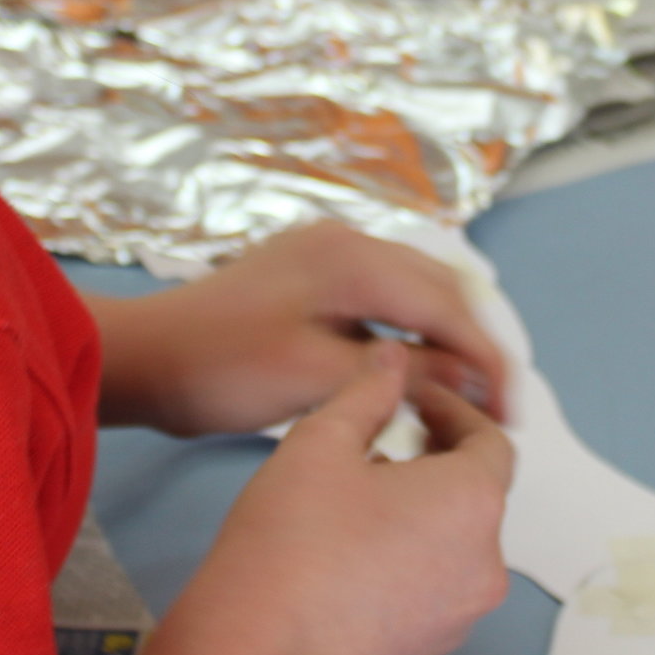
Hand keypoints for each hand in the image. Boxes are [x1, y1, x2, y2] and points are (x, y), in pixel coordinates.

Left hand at [92, 220, 508, 436]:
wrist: (144, 358)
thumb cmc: (218, 370)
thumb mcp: (316, 380)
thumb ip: (400, 374)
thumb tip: (470, 373)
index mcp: (352, 259)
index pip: (448, 304)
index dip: (487, 358)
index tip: (510, 411)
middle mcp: (345, 243)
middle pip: (439, 289)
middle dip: (473, 346)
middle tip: (497, 409)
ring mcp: (325, 255)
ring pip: (413, 293)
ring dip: (443, 340)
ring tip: (464, 398)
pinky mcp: (309, 276)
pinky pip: (381, 300)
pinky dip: (408, 336)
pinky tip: (412, 378)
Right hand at [169, 343, 514, 654]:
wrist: (253, 647)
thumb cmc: (288, 546)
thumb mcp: (323, 440)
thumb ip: (368, 391)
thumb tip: (391, 363)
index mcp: (471, 502)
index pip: (491, 440)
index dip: (454, 412)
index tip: (418, 403)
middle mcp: (481, 565)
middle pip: (474, 497)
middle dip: (434, 464)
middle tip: (383, 446)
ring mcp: (457, 619)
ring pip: (452, 549)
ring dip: (419, 518)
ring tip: (356, 504)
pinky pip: (430, 596)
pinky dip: (405, 569)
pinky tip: (349, 559)